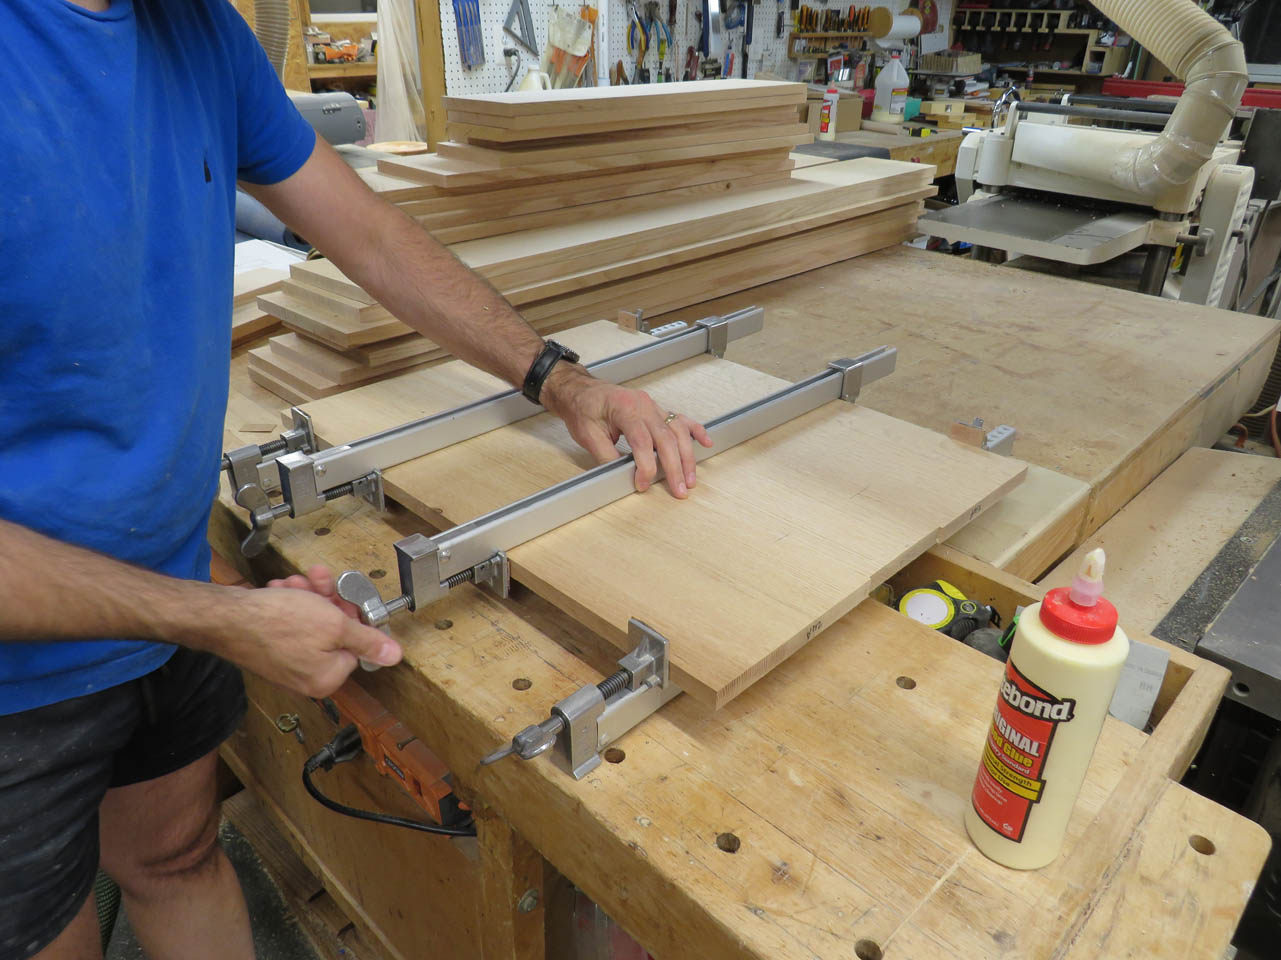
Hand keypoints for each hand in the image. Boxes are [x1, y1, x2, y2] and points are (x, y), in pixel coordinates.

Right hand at [194, 566, 401, 697]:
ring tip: (294, 583)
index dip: (352, 616)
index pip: (356, 646)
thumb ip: (366, 640)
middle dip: (326, 600)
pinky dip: (288, 603)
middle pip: (333, 632)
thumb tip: (394, 656)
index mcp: (327, 678)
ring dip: (306, 597)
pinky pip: (289, 624)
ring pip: (310, 622)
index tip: (345, 596)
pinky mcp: (270, 650)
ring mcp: (286, 664)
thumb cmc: (276, 623)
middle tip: (320, 581)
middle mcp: (306, 677)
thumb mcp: (335, 625)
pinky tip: (281, 589)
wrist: (226, 617)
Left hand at [542, 366, 711, 497]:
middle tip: (680, 489)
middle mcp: (643, 405)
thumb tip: (624, 476)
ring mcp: (652, 406)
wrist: (581, 391)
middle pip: (666, 438)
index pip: (642, 441)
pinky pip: (680, 420)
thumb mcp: (588, 435)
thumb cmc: (583, 408)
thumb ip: (607, 456)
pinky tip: (706, 442)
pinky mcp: (656, 410)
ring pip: (678, 431)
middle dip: (675, 467)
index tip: (643, 484)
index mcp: (625, 408)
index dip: (646, 466)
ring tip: (690, 478)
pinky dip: (695, 431)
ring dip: (687, 456)